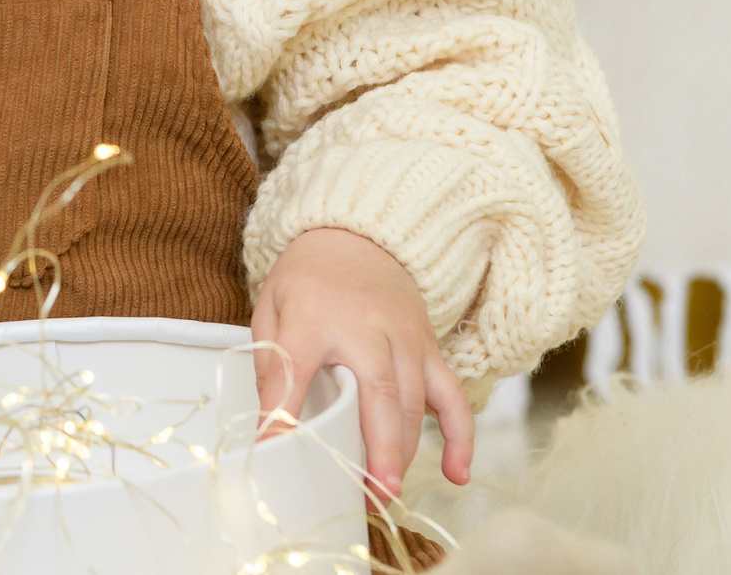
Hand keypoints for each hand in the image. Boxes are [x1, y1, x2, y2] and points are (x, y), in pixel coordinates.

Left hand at [250, 227, 473, 497]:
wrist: (356, 236)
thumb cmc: (307, 280)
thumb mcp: (271, 308)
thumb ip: (270, 363)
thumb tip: (269, 427)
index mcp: (312, 315)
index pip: (294, 365)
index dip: (282, 409)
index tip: (273, 448)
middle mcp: (365, 326)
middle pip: (378, 391)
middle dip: (379, 446)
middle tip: (373, 492)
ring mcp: (404, 337)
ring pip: (415, 401)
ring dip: (405, 452)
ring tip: (387, 493)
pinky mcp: (429, 347)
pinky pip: (453, 394)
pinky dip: (461, 436)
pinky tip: (456, 472)